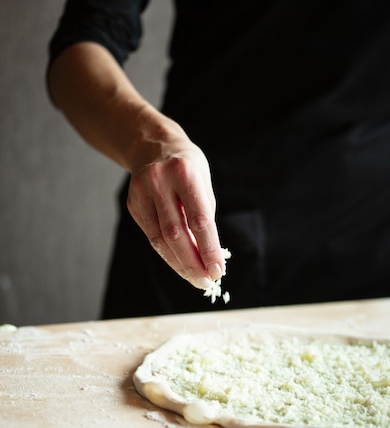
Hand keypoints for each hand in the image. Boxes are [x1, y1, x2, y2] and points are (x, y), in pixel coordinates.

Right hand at [127, 129, 224, 288]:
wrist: (152, 146)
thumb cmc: (187, 169)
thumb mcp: (203, 184)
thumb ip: (204, 218)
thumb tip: (208, 258)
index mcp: (184, 173)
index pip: (199, 220)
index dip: (209, 249)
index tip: (218, 271)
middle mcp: (159, 181)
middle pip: (176, 233)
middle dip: (193, 263)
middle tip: (206, 282)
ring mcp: (141, 192)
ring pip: (159, 239)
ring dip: (179, 264)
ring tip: (196, 279)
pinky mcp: (132, 204)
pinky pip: (151, 235)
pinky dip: (167, 253)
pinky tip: (180, 264)